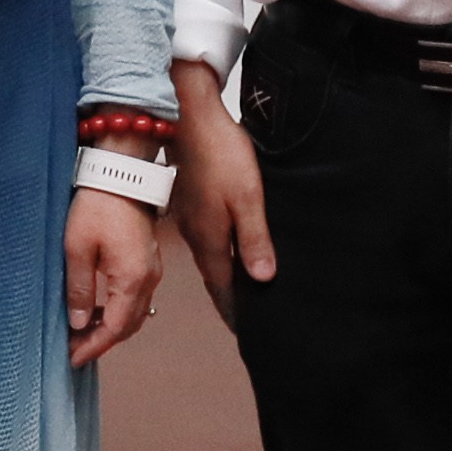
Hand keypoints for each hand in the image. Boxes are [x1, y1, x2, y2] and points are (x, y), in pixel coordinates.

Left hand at [61, 189, 170, 371]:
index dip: (94, 347)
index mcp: (132, 279)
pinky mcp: (147, 259)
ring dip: (111, 326)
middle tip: (74, 349)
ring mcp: (152, 269)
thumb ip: (80, 290)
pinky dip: (118, 310)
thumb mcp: (77, 248)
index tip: (72, 358)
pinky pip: (136, 296)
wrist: (121, 172)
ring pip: (135, 313)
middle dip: (102, 341)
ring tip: (81, 332)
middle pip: (129, 325)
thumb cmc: (97, 205)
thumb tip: (79, 323)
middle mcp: (149, 279)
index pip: (116, 328)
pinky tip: (97, 309)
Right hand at [169, 62, 273, 320]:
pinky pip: (206, 240)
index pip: (223, 289)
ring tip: (242, 292)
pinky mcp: (190, 204)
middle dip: (230, 301)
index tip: (249, 334)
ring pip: (210, 259)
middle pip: (215, 278)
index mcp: (210, 240)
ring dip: (225, 278)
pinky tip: (228, 250)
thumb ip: (253, 239)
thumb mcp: (247, 196)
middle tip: (248, 322)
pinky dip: (219, 255)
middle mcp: (196, 236)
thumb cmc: (220, 153)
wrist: (188, 116)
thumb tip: (262, 279)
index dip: (236, 313)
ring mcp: (190, 220)